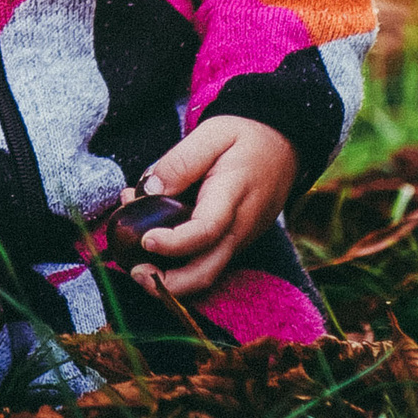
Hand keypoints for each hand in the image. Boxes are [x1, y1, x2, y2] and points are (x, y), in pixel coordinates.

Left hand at [119, 115, 296, 298]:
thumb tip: (149, 190)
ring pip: (207, 272)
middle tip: (134, 272)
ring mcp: (240, 238)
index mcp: (234, 196)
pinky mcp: (235, 241)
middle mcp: (240, 227)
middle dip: (169, 285)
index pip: (206, 231)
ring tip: (135, 262)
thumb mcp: (212, 133)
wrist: (283, 145)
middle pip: (207, 272)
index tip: (145, 240)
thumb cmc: (245, 136)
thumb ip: (180, 161)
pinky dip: (179, 260)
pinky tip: (152, 241)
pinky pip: (208, 259)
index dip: (174, 243)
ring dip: (170, 277)